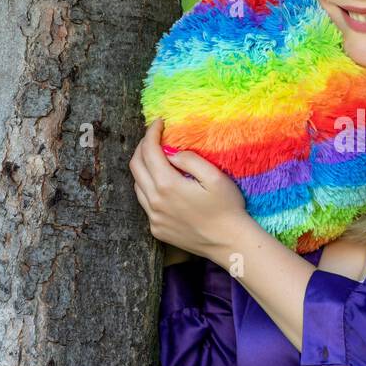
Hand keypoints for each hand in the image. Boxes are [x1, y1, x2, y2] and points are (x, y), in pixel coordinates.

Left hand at [129, 119, 248, 261]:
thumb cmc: (227, 208)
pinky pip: (145, 203)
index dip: (151, 133)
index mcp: (167, 185)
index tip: (159, 123)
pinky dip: (148, 188)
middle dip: (142, 147)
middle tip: (155, 138)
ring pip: (137, 185)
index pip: (149, 151)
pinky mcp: (157, 229)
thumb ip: (190, 159)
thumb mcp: (215, 177)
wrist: (229, 243)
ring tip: (157, 159)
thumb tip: (170, 152)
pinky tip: (163, 186)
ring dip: (143, 168)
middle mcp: (154, 202)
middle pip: (136, 166)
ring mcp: (154, 218)